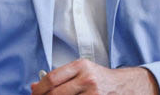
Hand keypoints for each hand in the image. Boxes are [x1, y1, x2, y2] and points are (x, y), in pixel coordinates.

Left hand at [29, 59, 158, 94]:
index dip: (38, 90)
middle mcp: (87, 79)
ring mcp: (93, 94)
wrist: (126, 86)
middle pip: (55, 94)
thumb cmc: (101, 79)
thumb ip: (59, 77)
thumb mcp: (82, 71)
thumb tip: (34, 86)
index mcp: (81, 66)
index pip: (52, 79)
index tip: (33, 94)